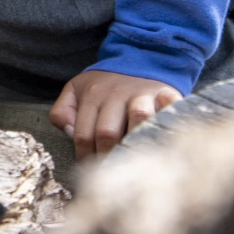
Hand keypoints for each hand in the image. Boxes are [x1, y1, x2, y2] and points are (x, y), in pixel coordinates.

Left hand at [51, 69, 181, 160]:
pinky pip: (170, 105)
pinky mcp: (165, 93)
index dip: (85, 157)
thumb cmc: (105, 84)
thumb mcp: (76, 90)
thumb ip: (63, 111)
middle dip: (107, 157)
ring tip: (134, 163)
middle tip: (111, 174)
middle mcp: (117, 94)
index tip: (91, 172)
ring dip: (135, 142)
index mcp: (92, 96)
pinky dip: (169, 117)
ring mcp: (142, 94)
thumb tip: (70, 133)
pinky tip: (166, 134)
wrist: (138, 58)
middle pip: (108, 132)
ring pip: (138, 118)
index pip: (83, 135)